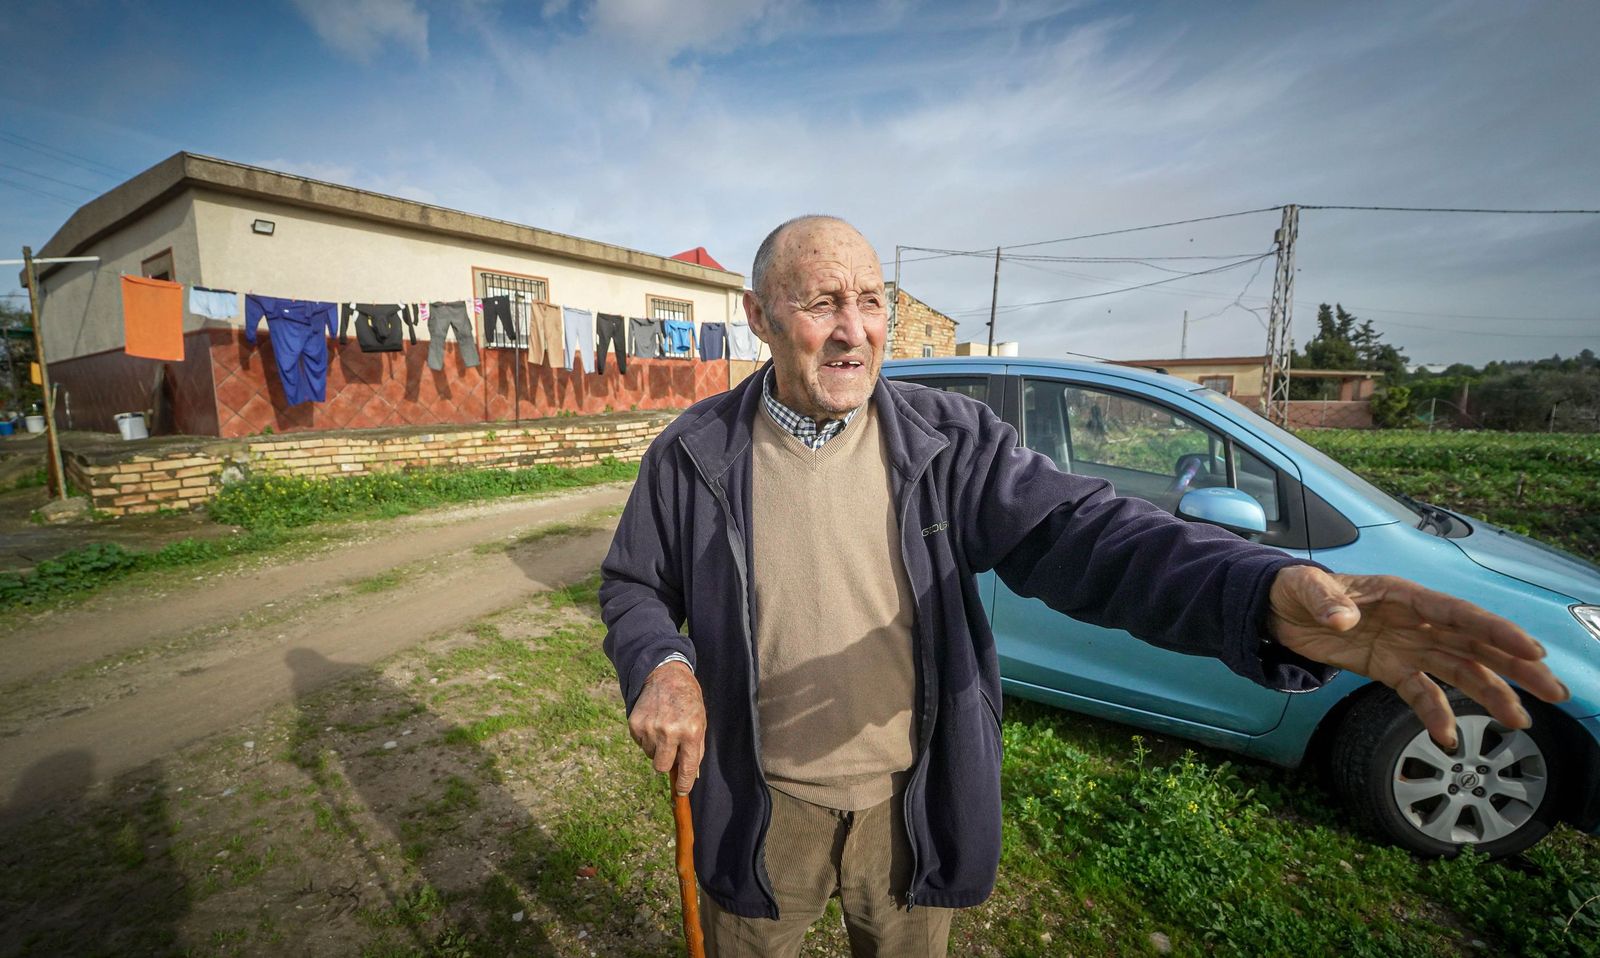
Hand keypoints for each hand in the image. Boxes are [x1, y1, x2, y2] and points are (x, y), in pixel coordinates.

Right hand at [629, 661, 705, 794]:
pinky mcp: (635, 724)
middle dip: (666, 764)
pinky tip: (654, 722)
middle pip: (662, 768)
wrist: (665, 675)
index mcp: (691, 732)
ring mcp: (650, 728)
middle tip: (671, 751)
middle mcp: (669, 732)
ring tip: (664, 728)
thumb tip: (688, 775)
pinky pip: (640, 744)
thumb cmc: (688, 701)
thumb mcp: (701, 722)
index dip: (684, 784)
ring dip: (657, 748)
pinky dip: (647, 738)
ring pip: (650, 755)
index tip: (681, 792)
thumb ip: (696, 749)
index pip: (686, 768)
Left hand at [1268, 566, 1569, 749]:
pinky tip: (1448, 737)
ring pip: (1459, 670)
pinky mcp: (1389, 668)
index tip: (1531, 649)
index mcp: (1403, 595)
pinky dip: (1435, 713)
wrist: (1276, 609)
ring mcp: (1406, 646)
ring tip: (1520, 720)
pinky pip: (1420, 692)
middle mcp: (1414, 621)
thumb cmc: (1296, 588)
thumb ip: (1325, 601)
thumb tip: (1343, 619)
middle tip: (1553, 691)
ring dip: (1491, 693)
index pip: (1458, 613)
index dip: (1495, 631)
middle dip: (1515, 666)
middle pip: (1474, 644)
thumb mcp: (1302, 587)